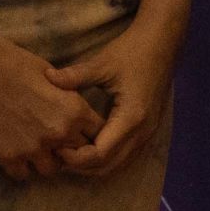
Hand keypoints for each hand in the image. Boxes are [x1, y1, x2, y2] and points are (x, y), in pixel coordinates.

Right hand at [0, 38, 101, 182]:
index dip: (91, 132)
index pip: (99, 133)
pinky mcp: (9, 157)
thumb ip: (70, 99)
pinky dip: (21, 166)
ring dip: (47, 160)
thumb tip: (76, 110)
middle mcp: (59, 133)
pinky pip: (23, 175)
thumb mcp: (54, 76)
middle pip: (79, 154)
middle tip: (60, 141)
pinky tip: (17, 153)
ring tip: (38, 148)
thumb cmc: (17, 63)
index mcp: (75, 111)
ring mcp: (34, 148)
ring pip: (52, 170)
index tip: (82, 131)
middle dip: (72, 148)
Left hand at [44, 12, 186, 177]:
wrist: (162, 43)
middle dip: (81, 166)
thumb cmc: (133, 51)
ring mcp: (147, 134)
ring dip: (93, 166)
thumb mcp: (103, 63)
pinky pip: (125, 156)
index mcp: (130, 118)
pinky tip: (88, 148)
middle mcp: (141, 133)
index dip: (75, 157)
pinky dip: (106, 159)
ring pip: (118, 166)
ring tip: (70, 153)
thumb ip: (75, 75)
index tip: (55, 146)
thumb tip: (47, 77)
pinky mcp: (147, 131)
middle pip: (108, 167)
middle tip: (57, 153)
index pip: (100, 154)